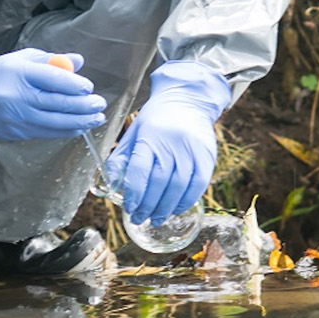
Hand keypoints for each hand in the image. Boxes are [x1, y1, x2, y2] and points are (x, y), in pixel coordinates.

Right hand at [0, 47, 105, 139]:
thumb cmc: (0, 73)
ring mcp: (15, 117)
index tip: (89, 87)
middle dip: (82, 105)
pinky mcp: (15, 132)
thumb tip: (79, 62)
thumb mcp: (22, 59)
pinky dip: (66, 130)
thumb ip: (52, 61)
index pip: (50, 78)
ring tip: (97, 118)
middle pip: (56, 103)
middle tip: (100, 104)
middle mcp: (15, 95)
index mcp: (17, 72)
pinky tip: (80, 127)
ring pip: (54, 122)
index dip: (73, 84)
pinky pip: (46, 132)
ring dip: (80, 121)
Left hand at [108, 61, 231, 225]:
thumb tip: (111, 184)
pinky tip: (176, 208)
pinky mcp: (207, 156)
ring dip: (166, 208)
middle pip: (159, 182)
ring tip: (156, 219)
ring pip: (179, 187)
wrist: (188, 99)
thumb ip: (122, 157)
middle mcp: (172, 142)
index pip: (140, 171)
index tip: (129, 208)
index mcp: (150, 135)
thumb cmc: (157, 118)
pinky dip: (186, 201)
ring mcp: (192, 149)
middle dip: (148, 206)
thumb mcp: (134, 131)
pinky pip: (198, 185)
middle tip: (140, 219)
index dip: (134, 194)